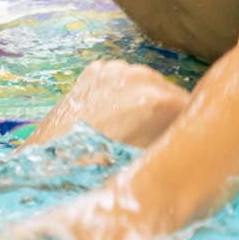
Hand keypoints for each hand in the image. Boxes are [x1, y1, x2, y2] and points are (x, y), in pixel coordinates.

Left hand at [22, 60, 190, 149]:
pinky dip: (120, 94)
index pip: (193, 109)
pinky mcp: (97, 69)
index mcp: (159, 101)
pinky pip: (120, 80)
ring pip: (146, 84)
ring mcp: (116, 69)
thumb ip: (173, 148)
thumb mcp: (145, 165)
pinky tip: (111, 118)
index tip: (186, 143)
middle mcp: (140, 76)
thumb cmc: (94, 170)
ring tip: (132, 131)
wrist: (44, 160)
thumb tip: (194, 150)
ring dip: (145, 103)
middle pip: (170, 93)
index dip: (191, 128)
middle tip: (159, 141)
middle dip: (168, 115)